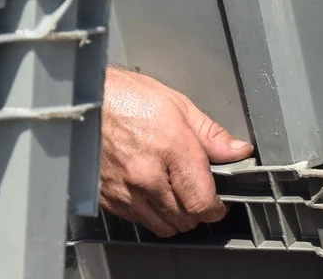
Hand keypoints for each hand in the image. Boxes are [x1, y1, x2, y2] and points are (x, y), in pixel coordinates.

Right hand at [100, 66, 253, 236]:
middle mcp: (147, 175)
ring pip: (163, 226)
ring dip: (175, 216)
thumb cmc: (127, 96)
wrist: (84, 101)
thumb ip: (210, 133)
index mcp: (171, 147)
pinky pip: (139, 221)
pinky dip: (151, 213)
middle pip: (186, 219)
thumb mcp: (177, 104)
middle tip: (197, 190)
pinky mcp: (109, 199)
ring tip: (175, 190)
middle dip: (197, 210)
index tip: (220, 201)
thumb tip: (237, 150)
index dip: (217, 206)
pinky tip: (152, 189)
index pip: (203, 201)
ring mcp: (126, 191)